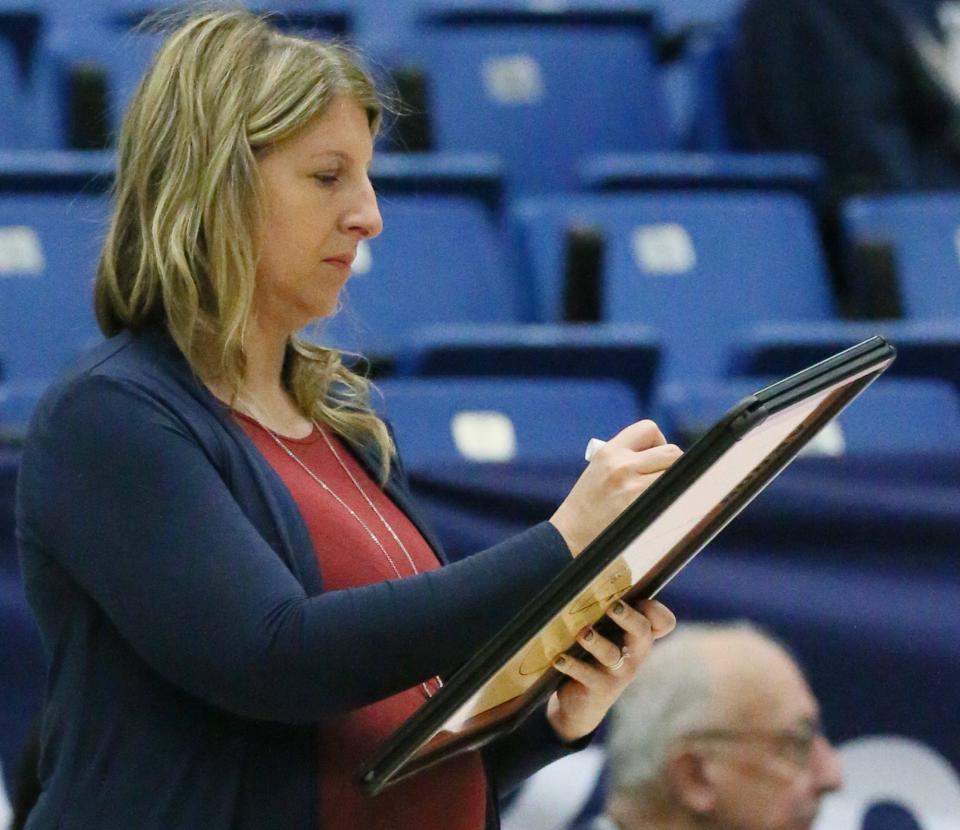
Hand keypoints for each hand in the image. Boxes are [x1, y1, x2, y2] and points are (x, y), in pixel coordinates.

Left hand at [546, 599, 675, 743]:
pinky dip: (571, 665)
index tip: (638, 598)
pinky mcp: (600, 689)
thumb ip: (602, 609)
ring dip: (596, 641)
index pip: (663, 621)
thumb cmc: (593, 657)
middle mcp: (635, 653)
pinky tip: (558, 658)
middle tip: (611, 606)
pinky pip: (587, 675)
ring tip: (582, 633)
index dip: (656, 609)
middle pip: (642, 631)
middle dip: (627, 616)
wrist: (582, 704)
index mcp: (639, 635)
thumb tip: (580, 568)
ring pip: (611, 654)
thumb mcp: (603, 633)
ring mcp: (619, 673)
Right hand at [550, 420, 681, 555]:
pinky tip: (664, 509)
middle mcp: (622, 466)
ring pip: (679, 474)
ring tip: (661, 495)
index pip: (648, 429)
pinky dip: (677, 502)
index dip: (657, 442)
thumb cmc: (587, 506)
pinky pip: (677, 497)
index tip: (653, 457)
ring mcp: (635, 489)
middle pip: (672, 452)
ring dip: (677, 484)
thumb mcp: (598, 470)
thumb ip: (626, 457)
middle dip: (672, 465)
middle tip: (660, 480)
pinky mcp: (645, 510)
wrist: (571, 537)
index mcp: (609, 452)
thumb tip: (665, 456)